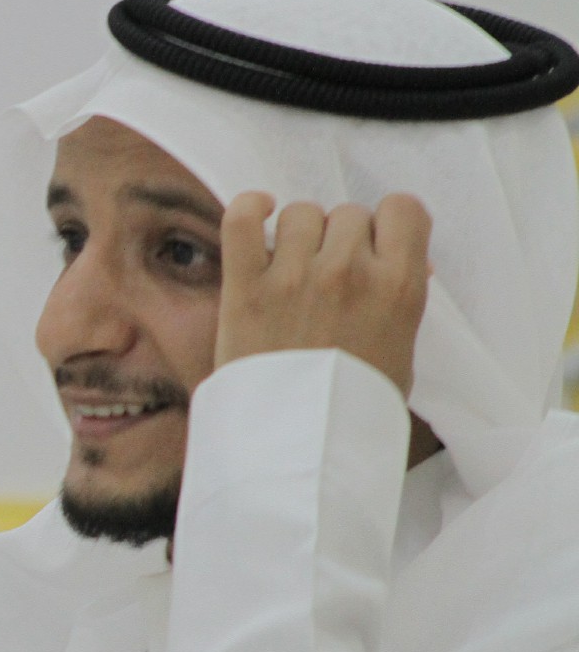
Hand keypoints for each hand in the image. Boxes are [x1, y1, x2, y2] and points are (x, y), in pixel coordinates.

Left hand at [216, 192, 429, 395]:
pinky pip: (242, 218)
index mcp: (399, 286)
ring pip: (301, 213)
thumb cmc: (354, 402)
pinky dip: (249, 208)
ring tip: (293, 267)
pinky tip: (259, 214)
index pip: (403, 209)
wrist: (300, 443)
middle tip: (330, 274)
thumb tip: (409, 260)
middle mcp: (350, 272)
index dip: (388, 224)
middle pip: (349, 213)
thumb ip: (402, 296)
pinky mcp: (246, 287)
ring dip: (298, 233)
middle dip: (341, 238)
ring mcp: (295, 277)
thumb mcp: (401, 349)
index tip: (376, 243)